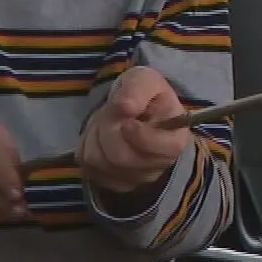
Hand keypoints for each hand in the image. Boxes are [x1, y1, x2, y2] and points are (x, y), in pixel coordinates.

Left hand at [77, 67, 189, 194]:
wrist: (136, 111)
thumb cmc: (144, 96)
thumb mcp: (145, 80)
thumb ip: (137, 89)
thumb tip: (125, 108)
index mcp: (174, 141)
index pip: (155, 148)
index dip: (135, 132)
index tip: (126, 111)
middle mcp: (158, 166)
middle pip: (119, 156)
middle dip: (108, 128)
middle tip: (113, 112)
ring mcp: (135, 178)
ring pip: (99, 161)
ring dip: (95, 135)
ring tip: (107, 122)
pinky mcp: (112, 181)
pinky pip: (87, 166)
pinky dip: (87, 146)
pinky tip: (101, 136)